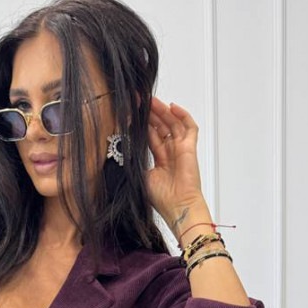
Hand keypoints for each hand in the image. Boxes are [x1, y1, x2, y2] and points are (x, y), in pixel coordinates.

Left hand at [145, 97, 203, 222]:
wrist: (177, 206)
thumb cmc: (161, 199)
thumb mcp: (139, 177)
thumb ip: (133, 162)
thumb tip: (118, 152)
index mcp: (159, 161)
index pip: (151, 136)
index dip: (143, 124)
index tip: (134, 114)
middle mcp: (170, 153)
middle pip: (162, 127)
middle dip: (152, 114)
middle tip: (141, 102)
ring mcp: (181, 149)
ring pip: (173, 124)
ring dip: (163, 112)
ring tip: (152, 101)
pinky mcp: (190, 148)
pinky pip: (190, 128)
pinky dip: (183, 115)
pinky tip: (172, 107)